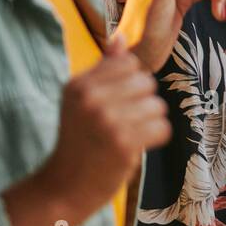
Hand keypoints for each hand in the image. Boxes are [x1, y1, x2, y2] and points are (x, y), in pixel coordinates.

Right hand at [40, 32, 171, 225]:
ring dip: (150, 123)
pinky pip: (161, 128)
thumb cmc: (78, 142)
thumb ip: (103, 69)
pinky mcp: (124, 144)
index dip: (131, 82)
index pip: (128, 63)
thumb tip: (120, 37)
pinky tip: (137, 146)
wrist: (64, 187)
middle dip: (143, 103)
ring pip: (157, 106)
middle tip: (125, 122)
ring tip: (130, 135)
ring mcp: (107, 121)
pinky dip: (155, 139)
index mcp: (78, 85)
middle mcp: (91, 99)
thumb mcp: (80, 101)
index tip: (120, 101)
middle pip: (146, 83)